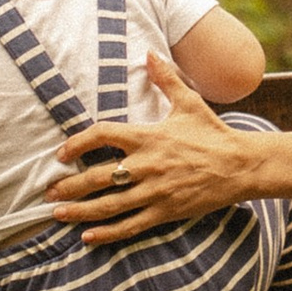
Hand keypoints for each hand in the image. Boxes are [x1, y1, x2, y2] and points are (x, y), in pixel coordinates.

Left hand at [50, 53, 259, 241]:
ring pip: (109, 205)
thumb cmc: (213, 133)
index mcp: (148, 136)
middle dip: (69, 185)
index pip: (103, 135)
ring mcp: (156, 191)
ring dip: (80, 211)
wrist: (242, 165)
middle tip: (49, 191)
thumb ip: (165, 79)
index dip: (78, 143)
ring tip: (57, 214)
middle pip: (98, 176)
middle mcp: (147, 165)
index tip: (62, 153)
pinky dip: (108, 233)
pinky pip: (131, 225)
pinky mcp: (166, 211)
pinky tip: (88, 237)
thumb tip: (149, 53)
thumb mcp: (189, 102)